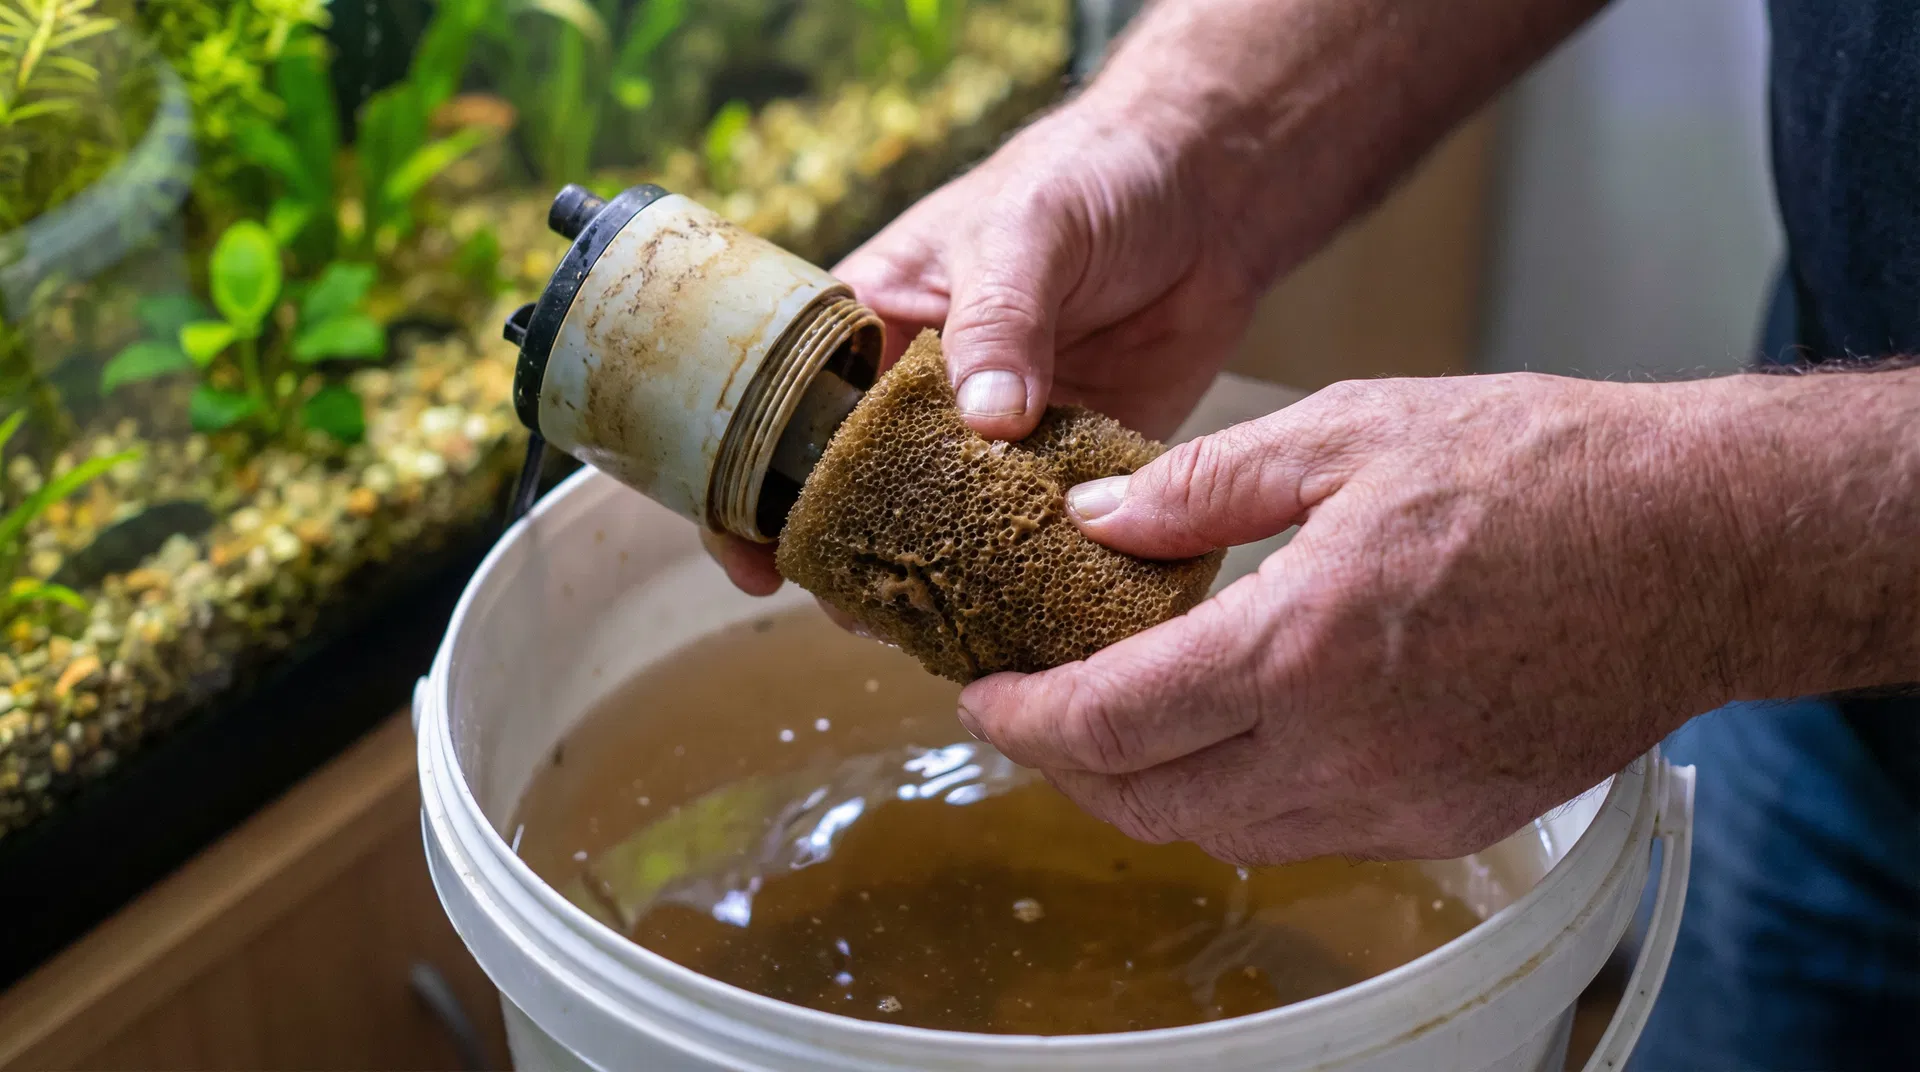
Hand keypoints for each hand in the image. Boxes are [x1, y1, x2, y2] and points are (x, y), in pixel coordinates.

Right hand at [705, 96, 1270, 594]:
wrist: (1208, 189)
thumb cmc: (1087, 174)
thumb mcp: (1025, 229)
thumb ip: (998, 319)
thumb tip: (983, 420)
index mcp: (870, 328)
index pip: (783, 418)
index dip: (750, 495)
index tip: (754, 561)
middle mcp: (918, 397)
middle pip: (857, 498)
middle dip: (850, 562)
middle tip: (865, 612)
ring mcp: (993, 441)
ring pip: (945, 534)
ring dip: (941, 584)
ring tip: (942, 630)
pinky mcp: (1071, 469)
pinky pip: (1040, 538)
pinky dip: (1035, 578)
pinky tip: (1034, 618)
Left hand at [955, 373, 1761, 864]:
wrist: (1704, 548)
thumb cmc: (1544, 473)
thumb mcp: (1353, 433)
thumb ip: (1205, 489)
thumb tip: (1099, 523)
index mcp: (1301, 648)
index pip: (1107, 724)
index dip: (1022, 719)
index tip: (982, 694)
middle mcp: (1343, 752)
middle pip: (1147, 804)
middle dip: (1067, 768)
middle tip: (1033, 711)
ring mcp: (1401, 801)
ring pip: (1222, 834)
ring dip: (1147, 792)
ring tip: (1118, 723)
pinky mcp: (1451, 820)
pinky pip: (1306, 835)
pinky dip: (1240, 800)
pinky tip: (1232, 739)